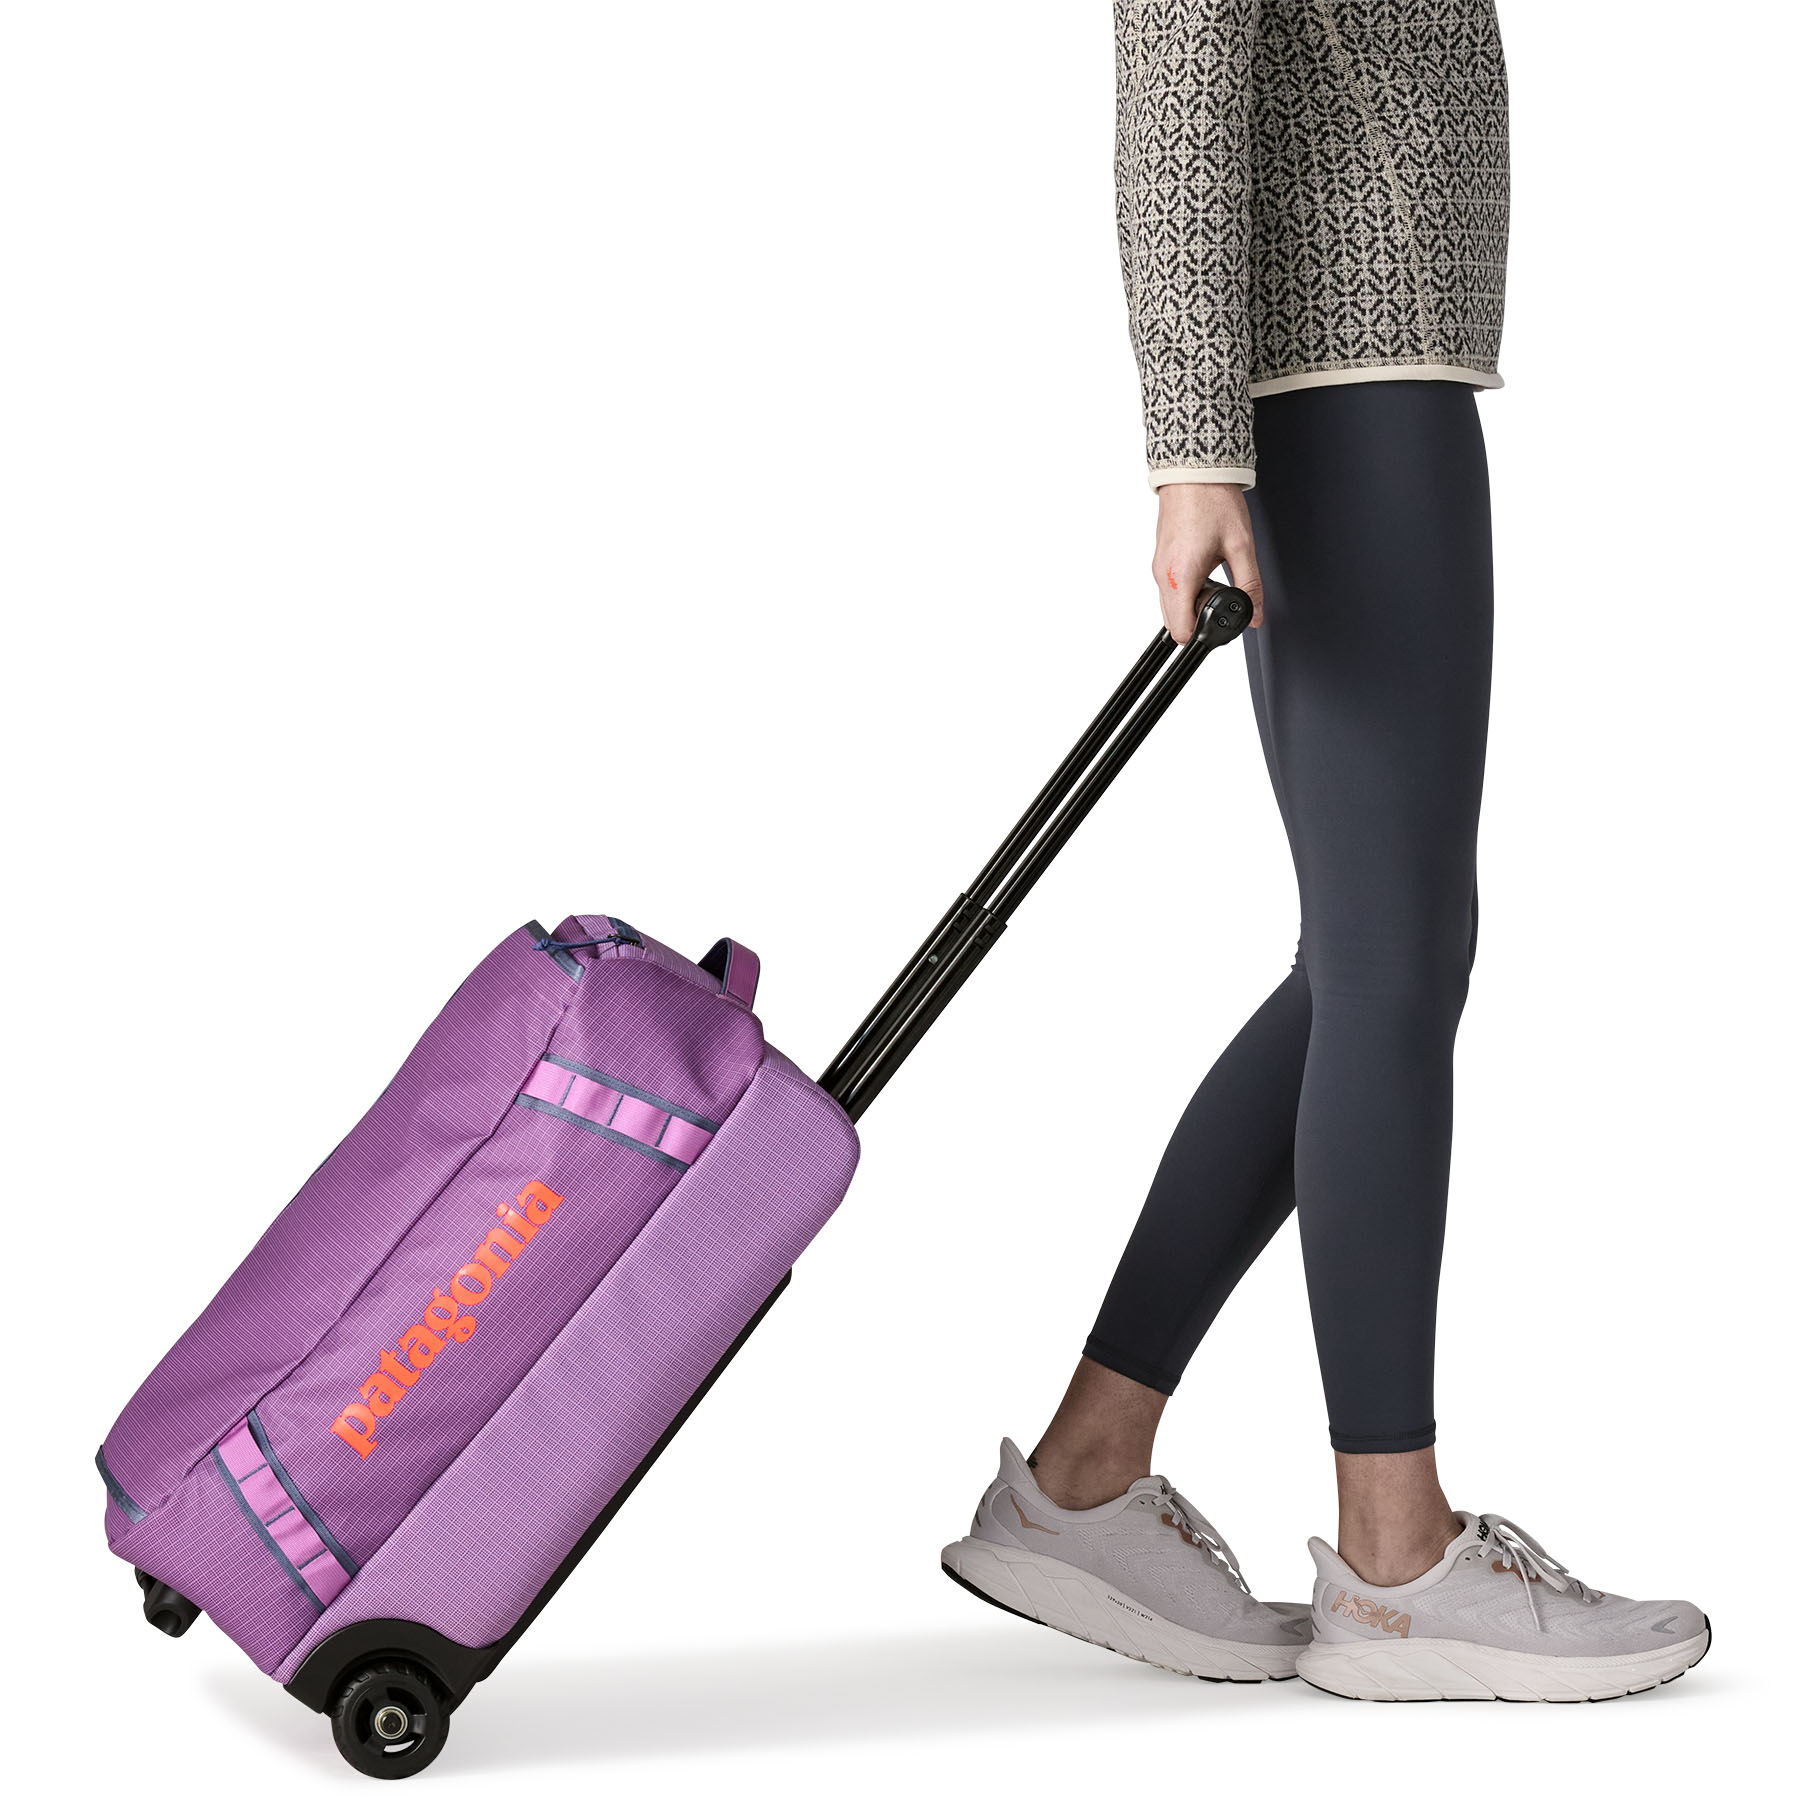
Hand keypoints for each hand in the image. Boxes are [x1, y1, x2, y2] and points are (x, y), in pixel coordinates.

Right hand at [1152, 482, 1263, 639]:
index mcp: (1181, 576)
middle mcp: (1163, 576)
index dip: (1203, 633)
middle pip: (1174, 623)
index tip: (1220, 621)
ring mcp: (1159, 568)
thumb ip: (1250, 585)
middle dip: (1198, 619)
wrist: (1194, 471)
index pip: (1181, 631)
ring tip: (1214, 576)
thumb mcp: (1241, 546)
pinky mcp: (1161, 560)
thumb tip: (1256, 615)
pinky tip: (1204, 568)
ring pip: (1171, 606)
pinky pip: (1170, 589)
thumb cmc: (1214, 501)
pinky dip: (1186, 589)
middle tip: (1221, 595)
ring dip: (1192, 603)